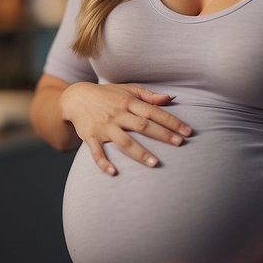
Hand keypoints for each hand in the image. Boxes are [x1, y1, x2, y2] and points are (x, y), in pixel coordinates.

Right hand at [59, 82, 192, 173]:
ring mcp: (104, 127)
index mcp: (128, 102)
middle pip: (142, 126)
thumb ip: (148, 96)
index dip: (171, 121)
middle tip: (179, 144)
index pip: (154, 112)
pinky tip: (114, 173)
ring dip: (139, 152)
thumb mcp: (127, 89)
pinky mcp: (90, 137)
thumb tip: (169, 99)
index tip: (187, 132)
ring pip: (123, 141)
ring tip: (155, 163)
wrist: (75, 97)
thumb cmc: (106, 94)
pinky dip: (103, 163)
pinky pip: (96, 152)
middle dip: (162, 135)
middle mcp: (117, 114)